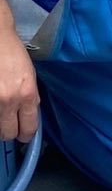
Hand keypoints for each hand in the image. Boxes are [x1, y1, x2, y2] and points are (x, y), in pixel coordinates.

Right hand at [0, 27, 38, 142]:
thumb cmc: (13, 55)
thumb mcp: (30, 76)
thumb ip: (30, 97)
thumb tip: (29, 114)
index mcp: (27, 95)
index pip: (28, 127)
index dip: (26, 135)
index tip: (24, 136)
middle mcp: (9, 100)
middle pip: (8, 133)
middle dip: (9, 133)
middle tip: (9, 127)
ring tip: (2, 110)